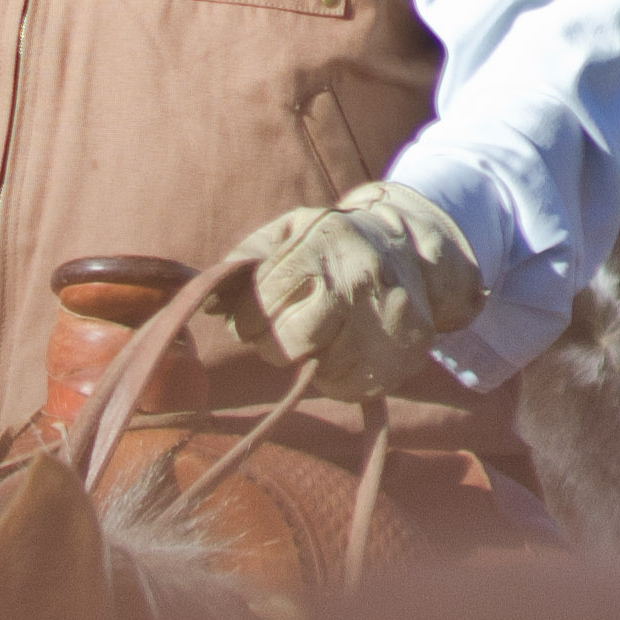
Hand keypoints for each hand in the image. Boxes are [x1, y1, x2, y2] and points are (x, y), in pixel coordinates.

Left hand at [219, 181, 487, 401]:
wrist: (410, 249)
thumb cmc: (331, 243)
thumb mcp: (287, 232)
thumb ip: (245, 260)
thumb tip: (208, 301)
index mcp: (323, 244)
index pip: (265, 299)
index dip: (248, 316)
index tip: (252, 316)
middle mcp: (359, 279)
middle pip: (292, 340)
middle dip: (273, 343)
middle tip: (280, 332)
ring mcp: (389, 317)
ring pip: (323, 370)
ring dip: (308, 362)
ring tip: (316, 338)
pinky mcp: (410, 351)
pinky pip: (356, 387)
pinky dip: (339, 378)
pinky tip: (341, 353)